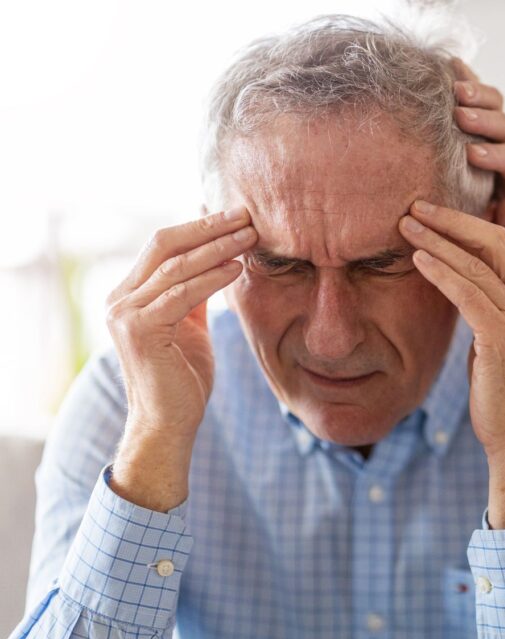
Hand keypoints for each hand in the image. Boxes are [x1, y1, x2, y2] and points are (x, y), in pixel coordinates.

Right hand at [104, 207, 256, 509]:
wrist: (168, 423)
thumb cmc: (182, 378)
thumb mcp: (190, 326)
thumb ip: (194, 295)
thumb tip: (218, 260)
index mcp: (130, 294)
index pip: (164, 245)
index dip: (200, 227)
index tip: (236, 215)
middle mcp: (120, 299)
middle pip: (164, 244)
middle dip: (208, 226)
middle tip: (246, 214)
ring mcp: (125, 314)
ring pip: (176, 266)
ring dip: (217, 247)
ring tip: (251, 236)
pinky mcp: (140, 331)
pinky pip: (182, 294)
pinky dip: (212, 278)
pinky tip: (238, 268)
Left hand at [399, 200, 504, 527]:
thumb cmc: (499, 391)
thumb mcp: (492, 338)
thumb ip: (483, 306)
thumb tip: (452, 277)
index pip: (500, 244)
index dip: (464, 223)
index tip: (430, 212)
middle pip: (492, 241)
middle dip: (450, 220)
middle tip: (413, 205)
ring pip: (476, 263)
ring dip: (437, 240)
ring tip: (404, 225)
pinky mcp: (504, 336)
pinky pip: (467, 293)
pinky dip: (440, 271)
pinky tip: (416, 259)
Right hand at [452, 59, 504, 237]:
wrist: (453, 203)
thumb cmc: (469, 220)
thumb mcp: (488, 232)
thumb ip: (504, 224)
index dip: (498, 157)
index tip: (472, 154)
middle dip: (486, 122)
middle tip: (462, 117)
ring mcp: (493, 124)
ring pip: (495, 103)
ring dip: (477, 95)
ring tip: (456, 92)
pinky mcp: (477, 107)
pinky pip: (476, 86)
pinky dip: (465, 75)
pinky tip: (451, 65)